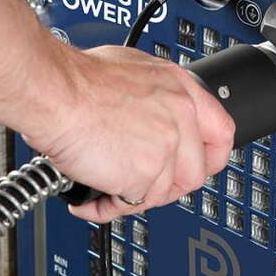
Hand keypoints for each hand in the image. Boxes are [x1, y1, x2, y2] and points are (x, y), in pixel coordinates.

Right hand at [25, 44, 234, 222]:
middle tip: (138, 184)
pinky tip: (90, 197)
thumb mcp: (131, 69)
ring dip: (132, 196)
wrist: (54, 91)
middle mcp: (180, 116)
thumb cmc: (77, 78)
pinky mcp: (145, 174)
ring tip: (104, 185)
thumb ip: (153, 96)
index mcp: (181, 89)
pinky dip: (106, 206)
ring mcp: (166, 147)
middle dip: (165, 186)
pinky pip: (132, 204)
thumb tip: (151, 113)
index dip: (209, 157)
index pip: (221, 132)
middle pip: (194, 172)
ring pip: (162, 193)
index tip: (197, 167)